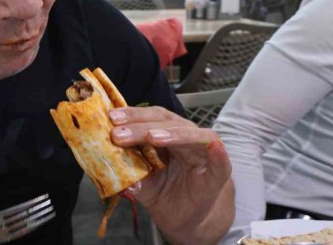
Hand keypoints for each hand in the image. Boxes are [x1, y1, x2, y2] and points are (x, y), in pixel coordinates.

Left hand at [109, 106, 232, 244]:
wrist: (186, 216)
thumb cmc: (164, 191)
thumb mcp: (142, 183)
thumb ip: (130, 175)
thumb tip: (111, 172)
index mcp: (165, 134)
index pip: (149, 118)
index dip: (132, 116)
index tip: (111, 118)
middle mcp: (184, 136)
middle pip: (165, 122)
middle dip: (140, 126)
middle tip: (119, 134)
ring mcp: (203, 152)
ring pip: (191, 135)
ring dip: (172, 134)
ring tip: (152, 137)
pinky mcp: (218, 172)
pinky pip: (221, 162)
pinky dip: (219, 154)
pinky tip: (215, 148)